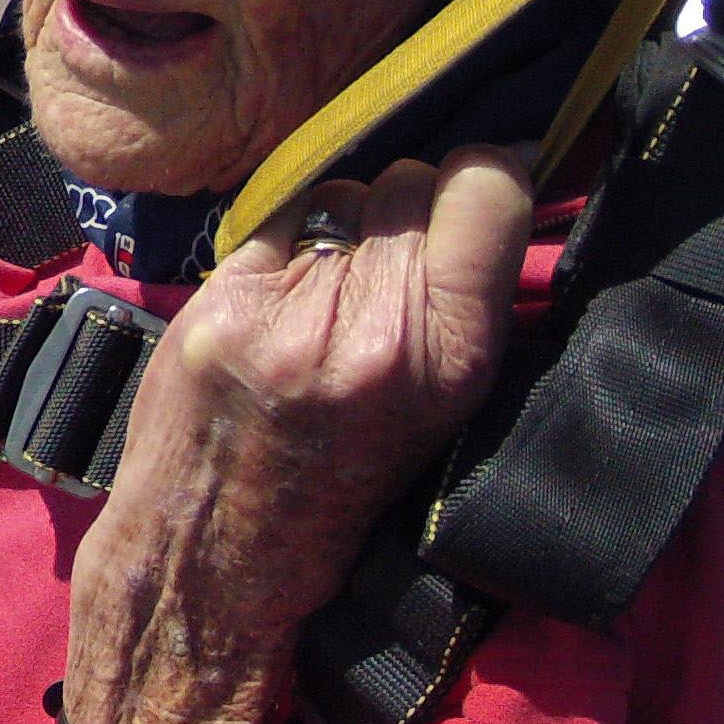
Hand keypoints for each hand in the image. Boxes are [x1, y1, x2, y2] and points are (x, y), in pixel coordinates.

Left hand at [62, 148, 532, 723]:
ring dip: (343, 223)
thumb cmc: (348, 482)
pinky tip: (278, 297)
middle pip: (409, 179)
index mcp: (450, 354)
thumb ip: (468, 295)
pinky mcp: (227, 299)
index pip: (487, 186)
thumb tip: (501, 168)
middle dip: (404, 213)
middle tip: (384, 279)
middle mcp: (374, 326)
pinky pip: (277, 213)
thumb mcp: (445, 405)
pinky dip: (283, 240)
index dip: (484, 178)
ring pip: (342, 189)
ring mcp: (294, 311)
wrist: (223, 554)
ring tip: (327, 297)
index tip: (473, 199)